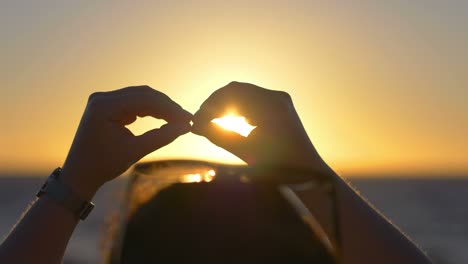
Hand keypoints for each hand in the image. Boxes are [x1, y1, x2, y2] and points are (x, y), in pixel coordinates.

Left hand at [60, 86, 191, 197]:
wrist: (79, 175)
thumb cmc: (103, 165)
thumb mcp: (135, 151)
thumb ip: (161, 137)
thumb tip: (186, 127)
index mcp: (104, 106)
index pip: (144, 100)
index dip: (169, 108)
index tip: (188, 119)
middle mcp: (102, 98)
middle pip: (143, 95)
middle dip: (167, 107)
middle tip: (186, 119)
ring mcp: (104, 100)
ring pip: (140, 97)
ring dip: (160, 107)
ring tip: (178, 120)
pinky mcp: (107, 106)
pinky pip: (134, 103)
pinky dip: (150, 110)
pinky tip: (164, 119)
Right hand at [192, 81, 325, 170]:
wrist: (307, 175)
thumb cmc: (278, 167)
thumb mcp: (245, 151)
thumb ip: (219, 136)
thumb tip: (195, 126)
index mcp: (271, 105)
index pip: (233, 92)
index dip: (211, 103)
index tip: (197, 119)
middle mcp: (277, 97)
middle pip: (238, 90)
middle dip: (217, 104)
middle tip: (200, 121)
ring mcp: (280, 101)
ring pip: (244, 95)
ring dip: (226, 106)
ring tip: (210, 122)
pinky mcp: (279, 108)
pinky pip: (253, 101)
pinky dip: (238, 109)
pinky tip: (227, 121)